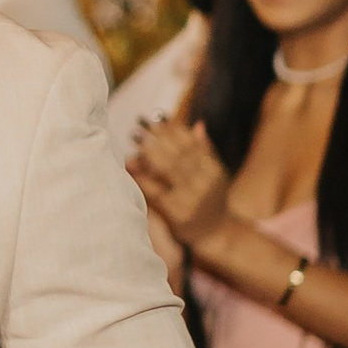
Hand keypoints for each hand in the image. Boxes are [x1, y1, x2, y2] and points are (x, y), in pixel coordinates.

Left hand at [132, 119, 234, 253]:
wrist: (217, 232)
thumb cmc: (211, 198)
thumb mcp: (215, 173)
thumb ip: (205, 149)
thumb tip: (197, 123)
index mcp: (213, 169)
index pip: (190, 143)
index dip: (172, 128)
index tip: (156, 116)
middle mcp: (204, 183)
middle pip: (176, 153)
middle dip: (156, 136)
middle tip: (138, 122)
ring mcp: (191, 199)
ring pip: (167, 169)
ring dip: (148, 151)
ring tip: (133, 136)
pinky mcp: (177, 214)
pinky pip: (156, 191)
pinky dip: (142, 176)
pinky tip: (130, 165)